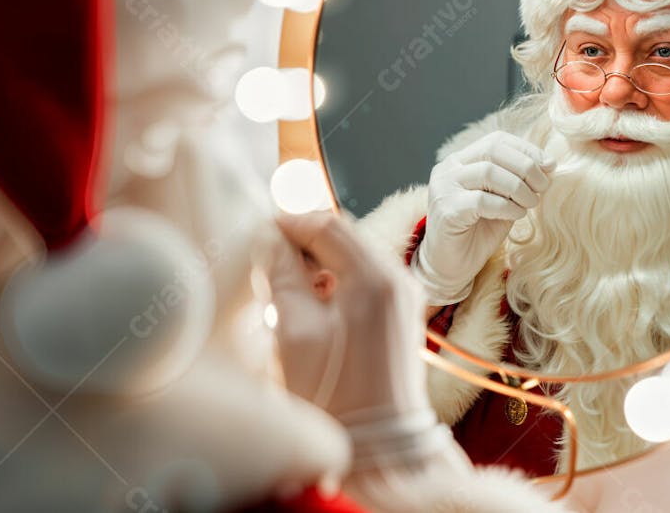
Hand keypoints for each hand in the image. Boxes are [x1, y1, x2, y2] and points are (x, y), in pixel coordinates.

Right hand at [270, 210, 428, 423]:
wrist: (381, 446)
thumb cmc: (336, 396)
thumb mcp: (295, 330)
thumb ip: (282, 275)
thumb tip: (271, 240)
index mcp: (374, 278)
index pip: (328, 225)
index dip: (291, 223)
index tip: (263, 231)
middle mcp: (399, 278)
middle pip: (345, 236)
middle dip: (306, 241)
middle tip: (270, 257)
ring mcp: (406, 296)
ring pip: (356, 255)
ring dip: (322, 260)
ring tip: (288, 283)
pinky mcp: (403, 314)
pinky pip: (368, 278)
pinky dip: (340, 279)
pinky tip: (314, 302)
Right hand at [416, 131, 554, 304]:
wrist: (452, 266)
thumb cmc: (478, 232)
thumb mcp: (504, 200)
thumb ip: (519, 181)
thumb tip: (549, 164)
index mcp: (461, 160)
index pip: (496, 141)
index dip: (526, 149)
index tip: (549, 166)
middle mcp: (448, 168)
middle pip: (493, 151)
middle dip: (525, 166)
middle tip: (543, 186)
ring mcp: (444, 187)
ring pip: (488, 172)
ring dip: (519, 187)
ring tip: (530, 203)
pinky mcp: (446, 210)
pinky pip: (482, 200)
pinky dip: (507, 206)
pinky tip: (517, 214)